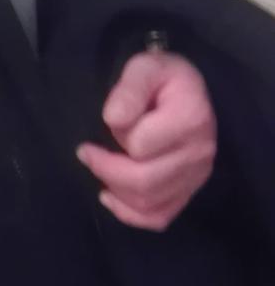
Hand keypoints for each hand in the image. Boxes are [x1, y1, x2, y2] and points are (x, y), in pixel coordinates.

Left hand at [76, 50, 216, 230]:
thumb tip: (113, 119)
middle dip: (105, 169)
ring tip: (99, 168)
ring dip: (114, 190)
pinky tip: (111, 197)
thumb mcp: (144, 68)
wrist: (186, 92)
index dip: (117, 133)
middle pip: (143, 181)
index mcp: (190, 119)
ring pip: (147, 204)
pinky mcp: (189, 191)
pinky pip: (158, 217)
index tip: (109, 118)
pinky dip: (130, 214)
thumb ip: (130, 89)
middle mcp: (199, 153)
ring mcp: (196, 176)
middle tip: (86, 153)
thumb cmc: (162, 79)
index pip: (140, 145)